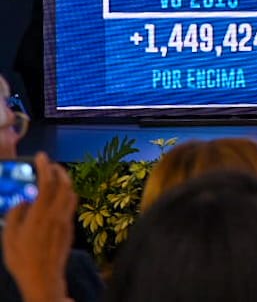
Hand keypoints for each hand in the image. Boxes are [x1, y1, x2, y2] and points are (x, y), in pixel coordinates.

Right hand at [2, 153, 75, 301]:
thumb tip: (23, 201)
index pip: (47, 184)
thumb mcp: (8, 238)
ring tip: (54, 178)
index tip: (41, 156)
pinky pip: (71, 205)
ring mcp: (66, 221)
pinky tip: (56, 198)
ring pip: (71, 194)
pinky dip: (66, 195)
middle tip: (50, 165)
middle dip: (59, 170)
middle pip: (65, 184)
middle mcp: (57, 215)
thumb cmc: (23, 260)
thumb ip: (14, 215)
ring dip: (64, 182)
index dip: (45, 167)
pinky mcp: (70, 228)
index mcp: (40, 215)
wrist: (44, 278)